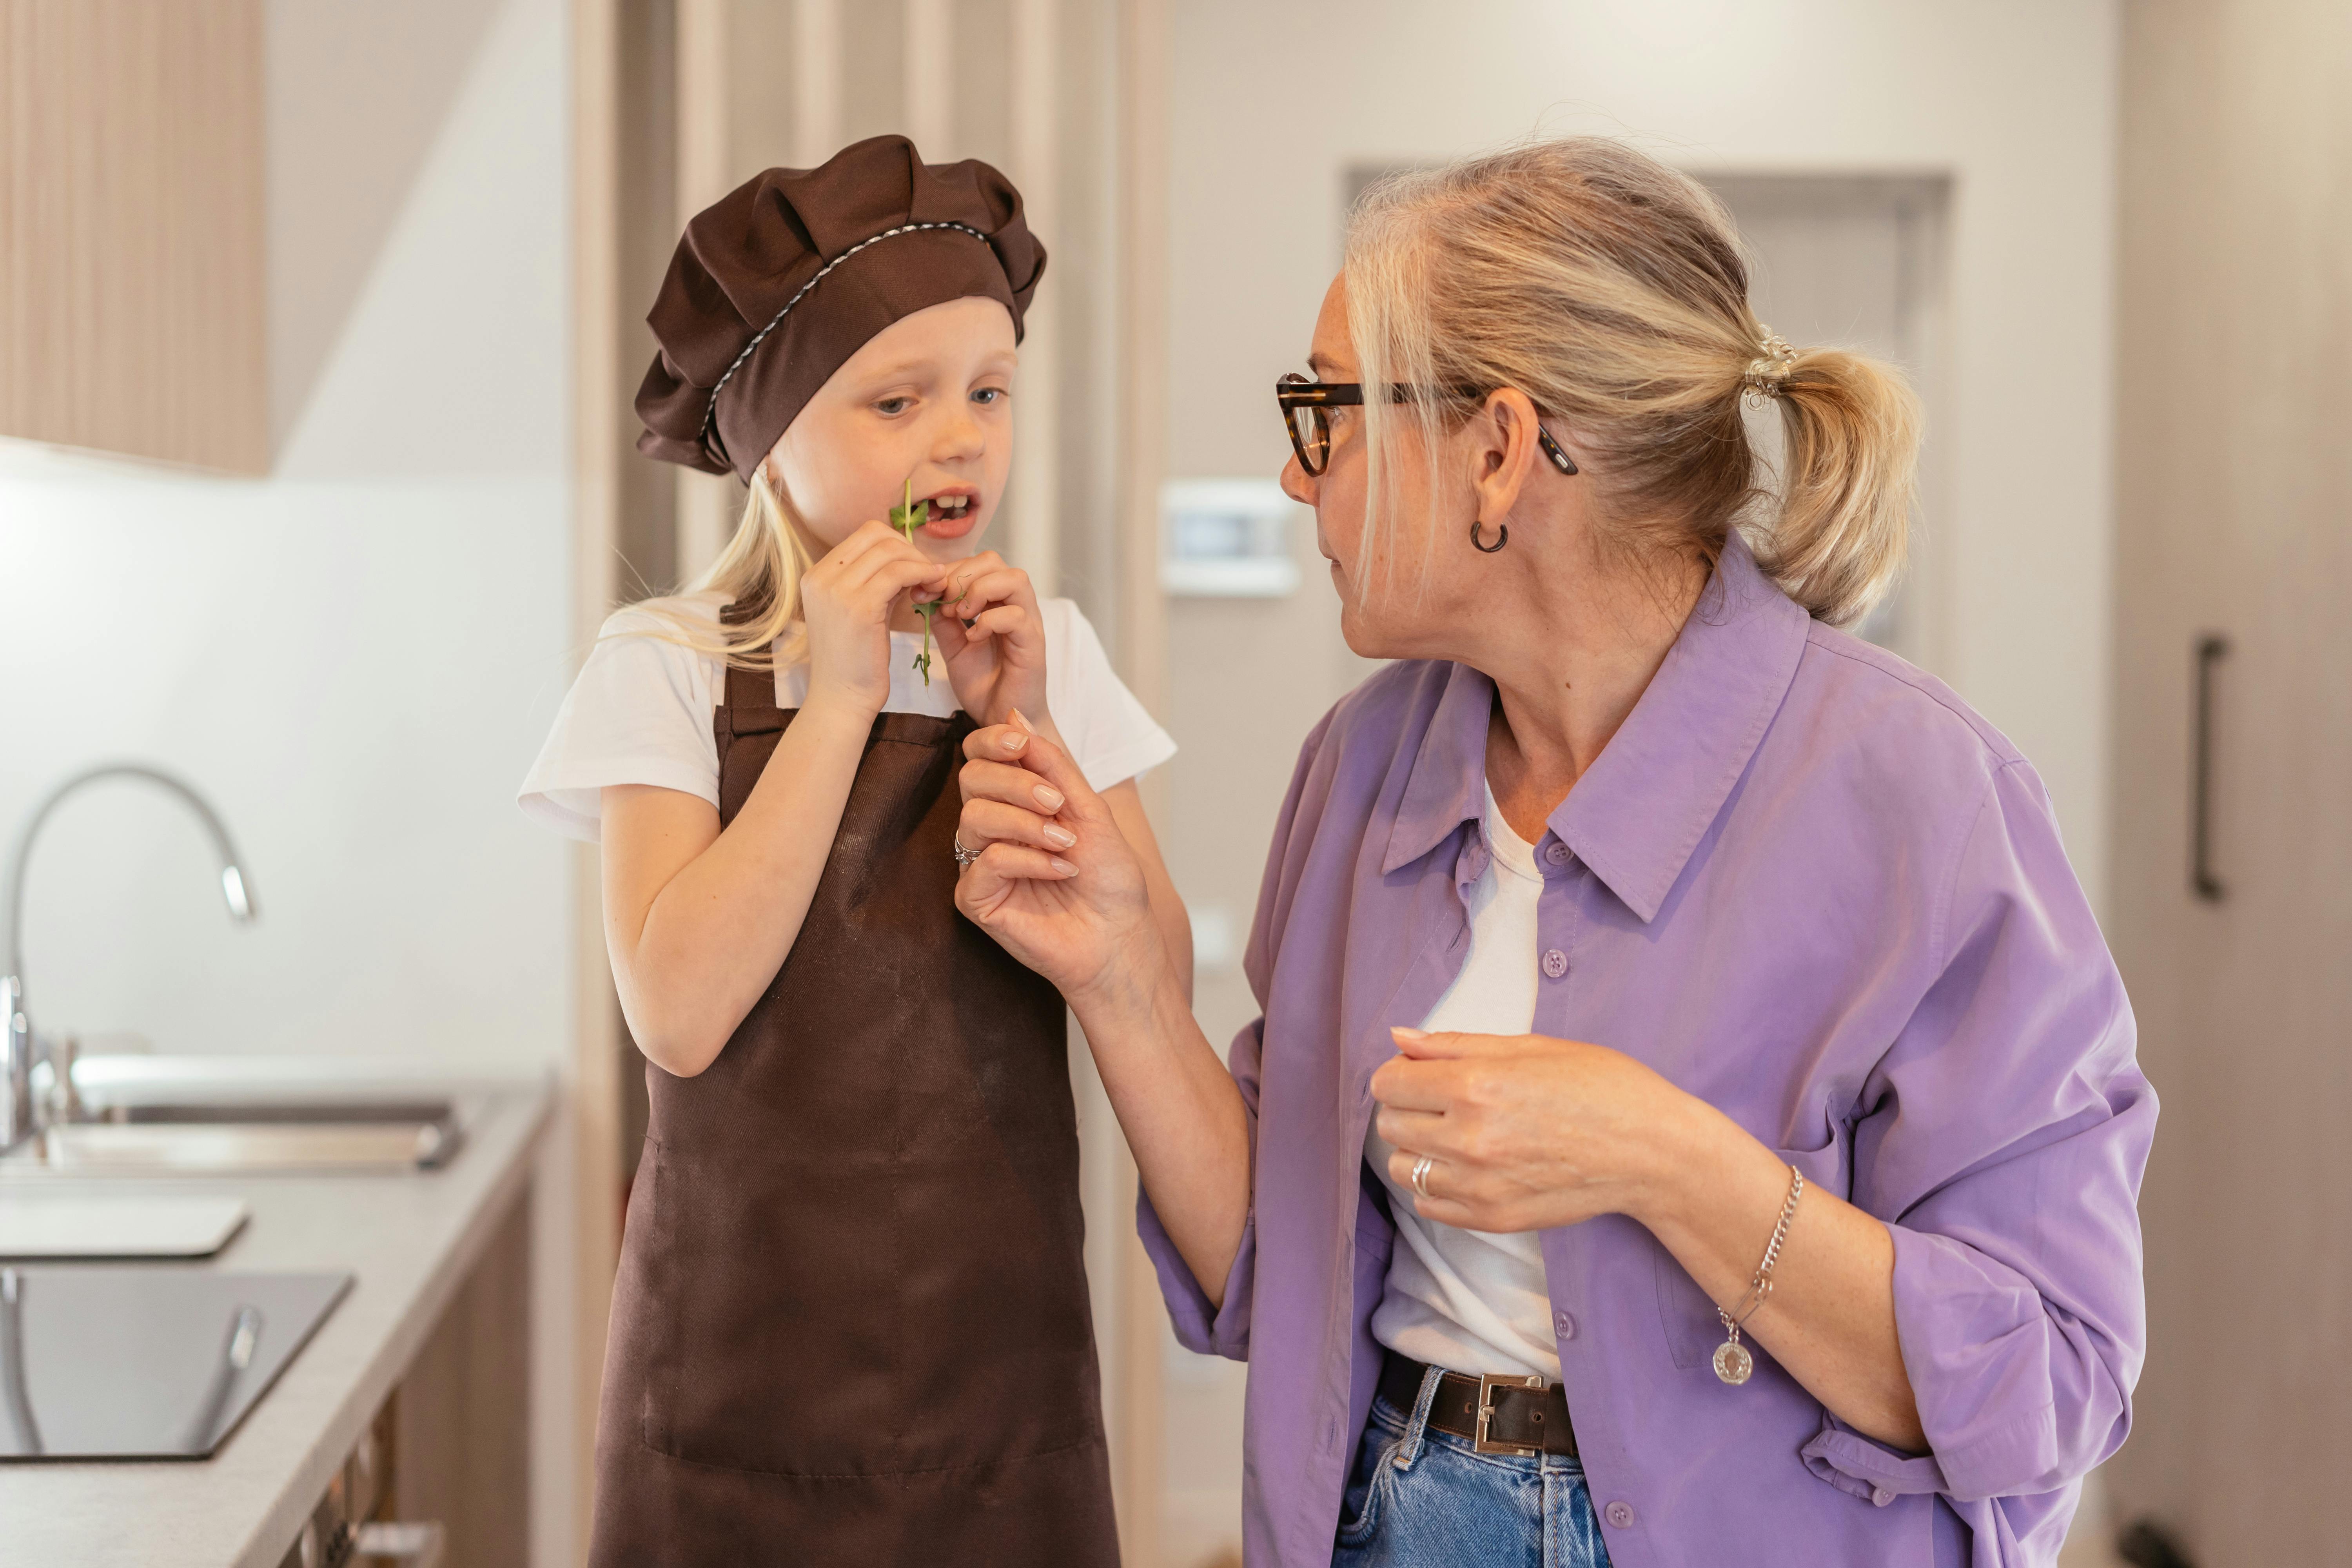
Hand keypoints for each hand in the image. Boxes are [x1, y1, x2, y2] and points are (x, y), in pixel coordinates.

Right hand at [800, 520, 947, 715]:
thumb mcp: (856, 611)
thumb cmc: (854, 662)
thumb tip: (904, 558)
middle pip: (876, 535)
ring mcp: (837, 589)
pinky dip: (923, 573)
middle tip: (929, 573)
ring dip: (920, 562)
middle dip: (910, 550)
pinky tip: (935, 586)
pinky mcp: (859, 606)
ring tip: (936, 583)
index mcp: (817, 575)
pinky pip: (899, 573)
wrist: (841, 699)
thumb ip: (871, 582)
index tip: (916, 566)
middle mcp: (821, 576)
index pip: (864, 535)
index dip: (897, 545)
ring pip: (890, 550)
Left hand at [931, 552, 1049, 730]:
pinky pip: (1016, 616)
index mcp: (997, 601)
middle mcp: (1016, 605)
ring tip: (959, 614)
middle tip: (940, 601)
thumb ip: (942, 620)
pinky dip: (988, 621)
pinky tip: (973, 638)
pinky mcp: (1033, 644)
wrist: (1001, 721)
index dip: (947, 571)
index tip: (922, 592)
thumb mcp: (953, 646)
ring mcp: (1028, 623)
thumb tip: (925, 593)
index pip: (976, 563)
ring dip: (979, 590)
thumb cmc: (983, 683)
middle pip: (994, 562)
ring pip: (1014, 579)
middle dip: (959, 575)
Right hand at [952, 713, 1160, 1006]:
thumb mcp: (1088, 808)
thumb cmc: (1109, 878)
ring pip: (973, 817)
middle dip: (1016, 782)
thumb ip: (1051, 763)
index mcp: (1014, 802)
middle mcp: (991, 828)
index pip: (979, 755)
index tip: (1022, 743)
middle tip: (1056, 803)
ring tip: (1065, 843)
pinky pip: (984, 862)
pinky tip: (1059, 869)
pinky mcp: (975, 898)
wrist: (1120, 936)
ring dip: (1026, 823)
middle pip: (971, 778)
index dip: (992, 740)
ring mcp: (979, 863)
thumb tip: (1014, 712)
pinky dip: (1027, 859)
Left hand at [1370, 1028, 1699, 1233]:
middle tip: (1441, 1102)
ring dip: (1418, 1150)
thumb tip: (1399, 1039)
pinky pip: (1428, 1207)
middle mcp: (1469, 1139)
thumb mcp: (1530, 1048)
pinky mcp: (1493, 1218)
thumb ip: (1456, 1045)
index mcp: (1475, 1086)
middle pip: (1389, 1126)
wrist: (1651, 1151)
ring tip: (1455, 1136)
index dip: (1399, 1074)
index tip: (1420, 1073)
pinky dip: (1437, 1187)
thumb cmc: (1600, 1086)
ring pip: (1403, 1170)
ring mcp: (1480, 1185)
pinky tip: (1470, 1168)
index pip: (1388, 1084)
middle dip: (1407, 1108)